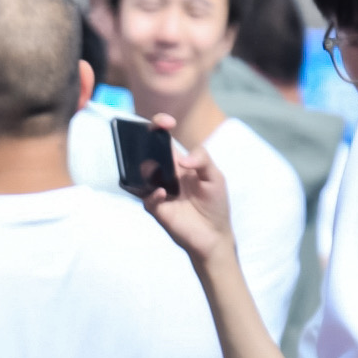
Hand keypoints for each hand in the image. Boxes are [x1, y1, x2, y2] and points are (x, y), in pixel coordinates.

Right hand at [140, 117, 235, 266]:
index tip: (166, 122)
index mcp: (179, 163)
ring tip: (151, 168)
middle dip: (144, 143)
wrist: (214, 235)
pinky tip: (163, 194)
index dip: (161, 126)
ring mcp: (159, 191)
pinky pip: (147, 198)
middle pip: (148, 153)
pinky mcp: (156, 209)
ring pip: (142, 175)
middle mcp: (166, 175)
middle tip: (148, 139)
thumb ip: (203, 160)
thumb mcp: (215, 177)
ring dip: (144, 169)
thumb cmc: (215, 204)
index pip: (165, 140)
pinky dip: (153, 194)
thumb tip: (181, 159)